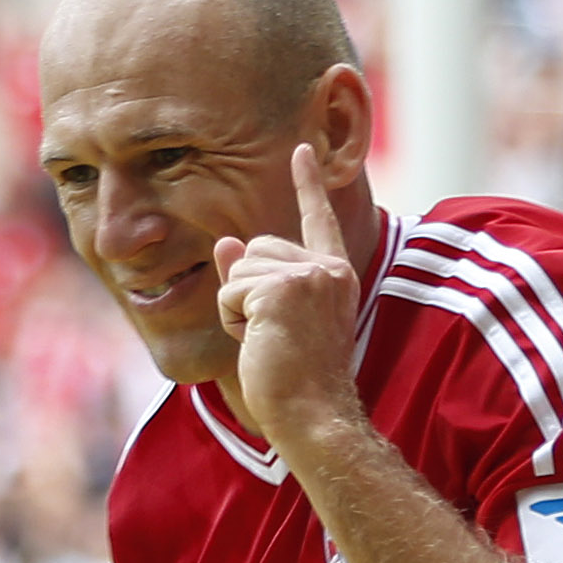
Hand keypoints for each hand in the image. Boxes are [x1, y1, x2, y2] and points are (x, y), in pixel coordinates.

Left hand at [211, 144, 365, 452]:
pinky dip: (233, 321)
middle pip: (256, 248)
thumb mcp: (273, 321)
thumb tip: (227, 244)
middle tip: (271, 334)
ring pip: (238, 270)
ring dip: (238, 309)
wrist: (312, 412)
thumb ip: (253, 280)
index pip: (318, 219)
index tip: (300, 150)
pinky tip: (260, 343)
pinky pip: (229, 292)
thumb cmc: (296, 378)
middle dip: (246, 291)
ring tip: (268, 340)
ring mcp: (306, 275)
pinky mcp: (281, 289)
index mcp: (335, 274)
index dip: (307, 184)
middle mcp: (327, 268)